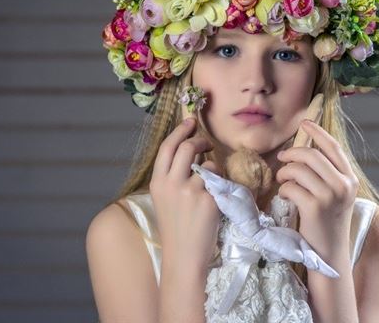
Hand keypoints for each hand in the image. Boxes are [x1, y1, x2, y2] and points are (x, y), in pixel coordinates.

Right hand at [150, 117, 221, 268]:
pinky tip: (216, 198)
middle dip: (200, 141)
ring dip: (214, 168)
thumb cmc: (176, 227)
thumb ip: (173, 176)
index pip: (167, 147)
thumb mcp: (165, 199)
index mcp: (157, 182)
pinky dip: (221, 184)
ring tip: (211, 185)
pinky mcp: (209, 200)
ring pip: (208, 164)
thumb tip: (191, 150)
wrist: (184, 255)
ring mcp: (190, 191)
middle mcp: (171, 184)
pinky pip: (220, 180)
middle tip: (207, 144)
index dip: (180, 131)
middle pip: (187, 147)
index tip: (190, 122)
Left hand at [275, 119, 358, 260]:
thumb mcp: (335, 194)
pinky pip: (291, 186)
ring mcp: (330, 196)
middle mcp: (343, 185)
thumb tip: (305, 149)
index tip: (304, 123)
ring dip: (285, 172)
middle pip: (312, 155)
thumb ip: (327, 174)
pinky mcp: (314, 207)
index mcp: (350, 179)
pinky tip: (285, 196)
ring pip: (299, 169)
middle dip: (292, 153)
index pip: (334, 147)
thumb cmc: (327, 221)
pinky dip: (283, 189)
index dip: (318, 132)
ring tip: (282, 181)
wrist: (330, 253)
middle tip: (282, 159)